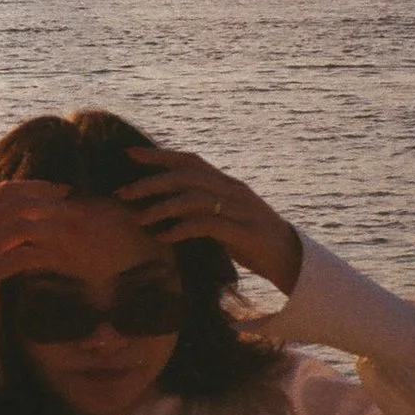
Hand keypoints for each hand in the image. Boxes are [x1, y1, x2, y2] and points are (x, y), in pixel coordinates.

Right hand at [0, 179, 79, 342]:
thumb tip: (13, 225)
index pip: (6, 190)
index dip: (38, 187)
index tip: (62, 191)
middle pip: (19, 204)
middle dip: (53, 204)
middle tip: (78, 210)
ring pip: (22, 227)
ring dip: (53, 228)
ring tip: (75, 234)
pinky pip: (19, 257)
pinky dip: (42, 255)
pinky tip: (56, 260)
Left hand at [118, 146, 302, 293]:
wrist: (291, 261)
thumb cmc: (250, 241)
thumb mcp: (224, 218)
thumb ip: (200, 208)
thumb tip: (163, 205)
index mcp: (227, 184)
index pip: (191, 161)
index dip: (160, 155)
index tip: (129, 154)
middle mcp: (234, 191)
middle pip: (187, 176)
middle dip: (151, 182)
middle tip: (122, 193)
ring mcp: (241, 210)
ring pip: (194, 198)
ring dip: (161, 207)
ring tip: (138, 219)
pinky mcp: (244, 233)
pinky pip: (207, 225)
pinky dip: (181, 229)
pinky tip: (163, 237)